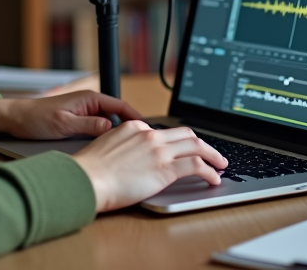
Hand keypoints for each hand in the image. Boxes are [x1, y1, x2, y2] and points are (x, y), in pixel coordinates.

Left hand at [0, 91, 141, 139]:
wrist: (17, 119)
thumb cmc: (37, 118)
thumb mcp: (64, 124)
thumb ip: (88, 125)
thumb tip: (110, 127)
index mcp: (89, 98)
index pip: (120, 105)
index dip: (136, 117)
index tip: (148, 129)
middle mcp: (90, 103)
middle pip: (119, 114)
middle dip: (132, 126)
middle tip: (145, 142)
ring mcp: (86, 113)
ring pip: (111, 123)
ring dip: (121, 132)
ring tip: (133, 147)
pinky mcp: (80, 122)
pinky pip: (101, 128)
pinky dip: (109, 136)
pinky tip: (112, 148)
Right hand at [71, 121, 228, 211]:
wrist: (85, 179)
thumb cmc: (89, 170)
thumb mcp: (105, 147)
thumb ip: (122, 146)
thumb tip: (130, 158)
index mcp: (134, 127)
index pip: (164, 131)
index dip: (179, 142)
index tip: (185, 149)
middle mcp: (149, 134)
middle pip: (185, 134)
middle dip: (202, 143)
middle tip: (211, 153)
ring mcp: (158, 150)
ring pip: (197, 146)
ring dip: (213, 155)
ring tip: (221, 165)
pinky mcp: (165, 168)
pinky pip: (197, 165)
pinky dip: (210, 171)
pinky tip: (214, 179)